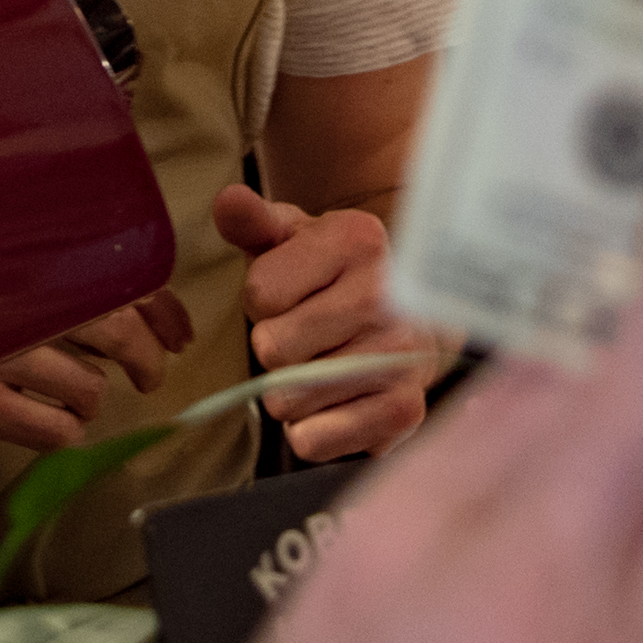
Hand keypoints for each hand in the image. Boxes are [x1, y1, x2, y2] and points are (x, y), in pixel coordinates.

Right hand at [0, 288, 194, 452]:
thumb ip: (61, 271)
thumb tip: (152, 312)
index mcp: (24, 251)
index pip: (121, 273)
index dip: (161, 309)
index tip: (176, 335)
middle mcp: (11, 294)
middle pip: (117, 329)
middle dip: (144, 359)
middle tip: (147, 374)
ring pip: (88, 386)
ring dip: (90, 398)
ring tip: (73, 397)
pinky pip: (54, 430)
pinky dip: (62, 431)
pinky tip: (45, 420)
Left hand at [214, 184, 450, 462]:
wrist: (414, 316)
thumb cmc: (337, 276)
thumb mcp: (296, 236)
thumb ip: (254, 221)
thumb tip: (228, 202)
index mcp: (356, 241)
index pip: (260, 292)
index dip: (263, 299)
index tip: (294, 293)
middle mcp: (387, 297)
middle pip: (271, 348)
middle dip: (275, 346)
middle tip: (307, 335)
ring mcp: (401, 358)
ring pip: (286, 400)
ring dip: (290, 391)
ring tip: (324, 364)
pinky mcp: (403, 413)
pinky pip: (312, 441)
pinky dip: (311, 430)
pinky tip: (337, 401)